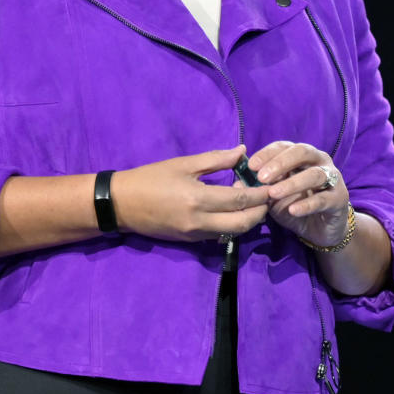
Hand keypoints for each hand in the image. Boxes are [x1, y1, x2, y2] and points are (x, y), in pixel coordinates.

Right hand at [111, 145, 270, 241]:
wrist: (121, 205)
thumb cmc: (151, 178)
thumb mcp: (183, 164)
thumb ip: (215, 159)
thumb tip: (242, 152)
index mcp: (198, 199)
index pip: (240, 200)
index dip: (260, 194)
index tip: (272, 185)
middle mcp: (200, 222)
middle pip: (242, 223)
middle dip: (260, 212)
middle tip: (267, 197)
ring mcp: (195, 235)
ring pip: (232, 232)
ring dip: (247, 219)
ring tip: (249, 201)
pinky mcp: (190, 241)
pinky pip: (218, 235)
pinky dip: (231, 224)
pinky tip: (231, 209)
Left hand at [250, 141, 349, 248]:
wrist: (320, 229)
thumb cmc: (295, 205)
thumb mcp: (272, 198)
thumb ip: (258, 188)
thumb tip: (237, 183)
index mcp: (301, 156)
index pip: (284, 146)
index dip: (267, 154)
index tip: (251, 166)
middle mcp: (319, 161)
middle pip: (302, 152)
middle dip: (280, 162)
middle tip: (262, 177)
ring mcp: (332, 178)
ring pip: (314, 174)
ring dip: (292, 183)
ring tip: (273, 193)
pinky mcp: (339, 198)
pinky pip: (323, 199)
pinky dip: (307, 204)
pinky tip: (293, 210)